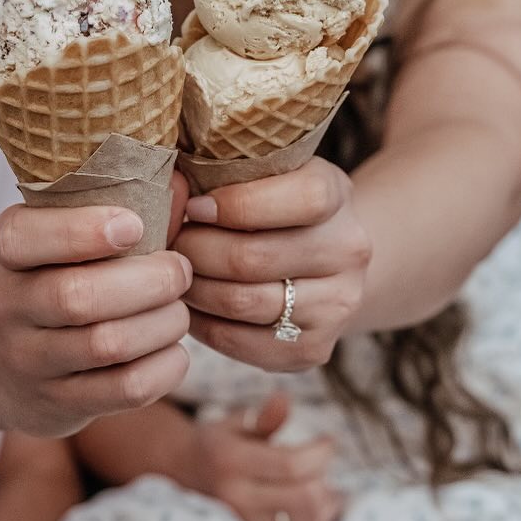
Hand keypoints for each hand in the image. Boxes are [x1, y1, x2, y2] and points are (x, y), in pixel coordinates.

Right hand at [0, 205, 191, 436]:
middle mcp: (9, 308)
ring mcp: (30, 362)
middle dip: (147, 280)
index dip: (84, 230)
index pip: (27, 238)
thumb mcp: (52, 240)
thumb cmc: (42, 280)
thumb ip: (111, 209)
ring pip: (107, 345)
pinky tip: (172, 350)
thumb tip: (181, 182)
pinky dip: (164, 367)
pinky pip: (124, 390)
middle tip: (179, 270)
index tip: (133, 225)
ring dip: (162, 323)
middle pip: (77, 296)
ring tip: (177, 310)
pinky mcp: (59, 405)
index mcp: (7, 253)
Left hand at [175, 157, 370, 371]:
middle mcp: (348, 250)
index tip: (197, 207)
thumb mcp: (258, 174)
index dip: (237, 205)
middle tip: (173, 245)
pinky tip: (193, 304)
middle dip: (197, 250)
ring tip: (177, 274)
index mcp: (335, 194)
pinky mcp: (315, 348)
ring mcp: (338, 304)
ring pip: (243, 302)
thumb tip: (171, 186)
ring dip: (195, 288)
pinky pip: (240, 341)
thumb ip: (217, 173)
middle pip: (254, 257)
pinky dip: (203, 323)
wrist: (319, 260)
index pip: (301, 199)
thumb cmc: (268, 206)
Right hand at [187, 392, 343, 520]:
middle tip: (324, 465)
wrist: (187, 469)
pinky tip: (318, 506)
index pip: (290, 465)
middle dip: (323, 479)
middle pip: (303, 498)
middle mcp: (239, 495)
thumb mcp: (237, 422)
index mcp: (234, 460)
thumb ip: (265, 417)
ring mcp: (248, 519)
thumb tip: (284, 399)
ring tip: (330, 488)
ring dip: (325, 507)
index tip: (328, 441)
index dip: (318, 454)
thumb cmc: (220, 439)